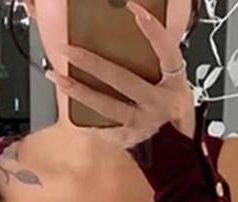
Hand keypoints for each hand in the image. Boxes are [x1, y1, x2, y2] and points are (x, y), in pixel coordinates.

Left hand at [44, 0, 196, 149]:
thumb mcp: (174, 86)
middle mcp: (160, 104)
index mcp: (175, 85)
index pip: (167, 53)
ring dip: (80, 91)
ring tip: (58, 77)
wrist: (179, 151)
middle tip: (69, 49)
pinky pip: (104, 126)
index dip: (153, 31)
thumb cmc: (172, 113)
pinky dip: (87, 117)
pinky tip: (69, 107)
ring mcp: (144, 124)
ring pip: (108, 106)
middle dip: (93, 64)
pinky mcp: (130, 139)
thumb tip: (127, 37)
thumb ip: (155, 65)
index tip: (135, 10)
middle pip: (124, 81)